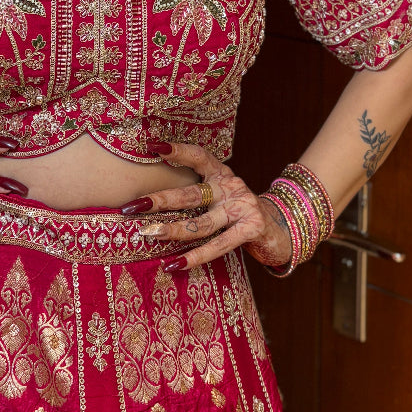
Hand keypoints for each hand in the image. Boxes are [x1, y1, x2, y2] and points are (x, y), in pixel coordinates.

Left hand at [120, 141, 291, 271]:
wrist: (280, 229)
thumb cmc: (237, 212)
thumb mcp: (218, 196)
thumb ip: (194, 194)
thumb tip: (147, 200)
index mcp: (221, 174)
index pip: (199, 156)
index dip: (178, 151)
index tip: (154, 146)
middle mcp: (231, 187)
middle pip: (191, 194)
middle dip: (160, 200)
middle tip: (132, 205)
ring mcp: (242, 207)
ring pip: (201, 223)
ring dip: (172, 229)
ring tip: (148, 234)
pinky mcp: (251, 229)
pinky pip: (218, 245)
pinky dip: (195, 256)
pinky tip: (174, 265)